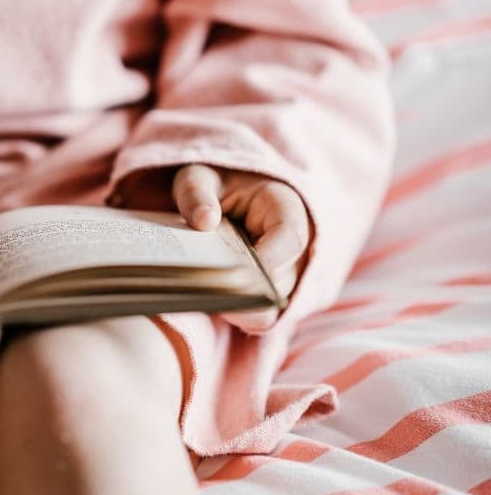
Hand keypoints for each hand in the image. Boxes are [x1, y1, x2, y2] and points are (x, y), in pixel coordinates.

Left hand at [172, 164, 310, 331]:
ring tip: (201, 295)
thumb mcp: (200, 176)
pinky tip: (206, 302)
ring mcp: (289, 277)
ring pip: (271, 308)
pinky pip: (259, 318)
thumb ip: (197, 193)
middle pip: (280, 283)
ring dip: (237, 307)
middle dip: (244, 291)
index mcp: (286, 208)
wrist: (230, 199)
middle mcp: (298, 248)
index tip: (235, 272)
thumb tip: (203, 220)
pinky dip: (235, 315)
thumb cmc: (217, 186)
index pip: (289, 239)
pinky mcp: (272, 297)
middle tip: (203, 290)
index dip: (267, 260)